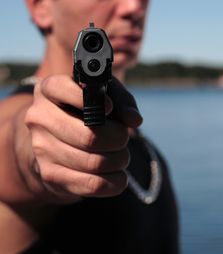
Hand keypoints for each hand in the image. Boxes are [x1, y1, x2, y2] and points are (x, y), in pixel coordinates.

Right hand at [25, 75, 141, 202]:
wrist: (54, 140)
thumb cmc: (85, 109)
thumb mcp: (103, 93)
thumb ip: (120, 99)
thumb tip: (134, 120)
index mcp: (49, 88)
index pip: (65, 90)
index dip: (95, 101)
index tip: (110, 108)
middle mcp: (39, 117)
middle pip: (89, 136)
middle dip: (117, 139)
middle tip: (123, 138)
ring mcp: (41, 148)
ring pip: (94, 163)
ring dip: (118, 161)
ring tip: (121, 156)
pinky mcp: (49, 175)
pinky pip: (92, 184)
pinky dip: (114, 182)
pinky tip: (118, 176)